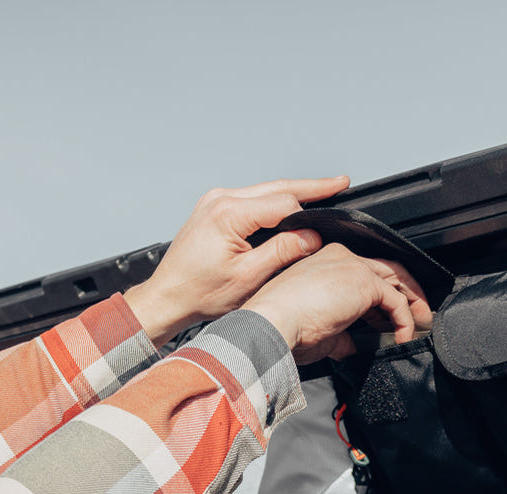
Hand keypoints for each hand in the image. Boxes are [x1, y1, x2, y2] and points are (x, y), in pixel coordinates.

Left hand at [124, 176, 350, 346]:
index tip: (329, 219)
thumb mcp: (248, 277)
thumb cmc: (199, 293)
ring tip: (322, 190)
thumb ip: (282, 252)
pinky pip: (250, 198)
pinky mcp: (213, 207)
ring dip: (292, 192)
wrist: (167, 297)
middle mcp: (220, 200)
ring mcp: (214, 201)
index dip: (309, 212)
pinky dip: (272, 201)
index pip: (282, 203)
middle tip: (339, 183)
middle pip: (276, 187)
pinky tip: (289, 203)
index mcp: (228, 214)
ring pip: (264, 190)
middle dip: (310, 187)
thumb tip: (311, 235)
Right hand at [242, 244, 432, 364]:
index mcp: (324, 262)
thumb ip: (341, 334)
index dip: (380, 296)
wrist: (271, 324)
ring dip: (413, 302)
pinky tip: (403, 336)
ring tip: (420, 325)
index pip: (363, 272)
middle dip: (406, 293)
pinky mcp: (364, 281)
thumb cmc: (282, 327)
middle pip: (386, 269)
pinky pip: (396, 300)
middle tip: (417, 317)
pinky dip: (405, 319)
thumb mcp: (317, 329)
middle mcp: (340, 256)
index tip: (386, 319)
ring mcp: (353, 265)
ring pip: (397, 277)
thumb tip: (353, 346)